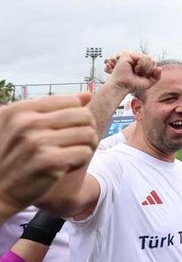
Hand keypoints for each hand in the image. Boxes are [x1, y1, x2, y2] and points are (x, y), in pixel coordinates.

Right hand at [0, 94, 98, 218]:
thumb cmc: (12, 157)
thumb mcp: (22, 126)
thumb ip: (54, 108)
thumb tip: (87, 94)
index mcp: (20, 110)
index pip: (72, 101)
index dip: (76, 117)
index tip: (65, 131)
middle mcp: (27, 123)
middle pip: (84, 116)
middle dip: (85, 131)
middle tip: (74, 144)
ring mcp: (37, 142)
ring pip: (88, 134)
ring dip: (85, 147)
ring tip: (69, 155)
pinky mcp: (48, 161)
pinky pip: (85, 153)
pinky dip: (80, 161)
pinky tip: (66, 167)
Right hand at [104, 51, 161, 94]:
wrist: (122, 87)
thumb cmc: (132, 85)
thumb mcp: (148, 82)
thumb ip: (156, 76)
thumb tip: (159, 68)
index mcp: (139, 62)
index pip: (153, 62)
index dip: (151, 71)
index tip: (142, 76)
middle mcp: (135, 57)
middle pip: (152, 59)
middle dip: (148, 69)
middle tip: (138, 74)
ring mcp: (131, 55)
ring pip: (148, 58)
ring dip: (144, 68)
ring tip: (135, 71)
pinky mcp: (127, 54)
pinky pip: (142, 58)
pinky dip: (141, 65)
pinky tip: (134, 68)